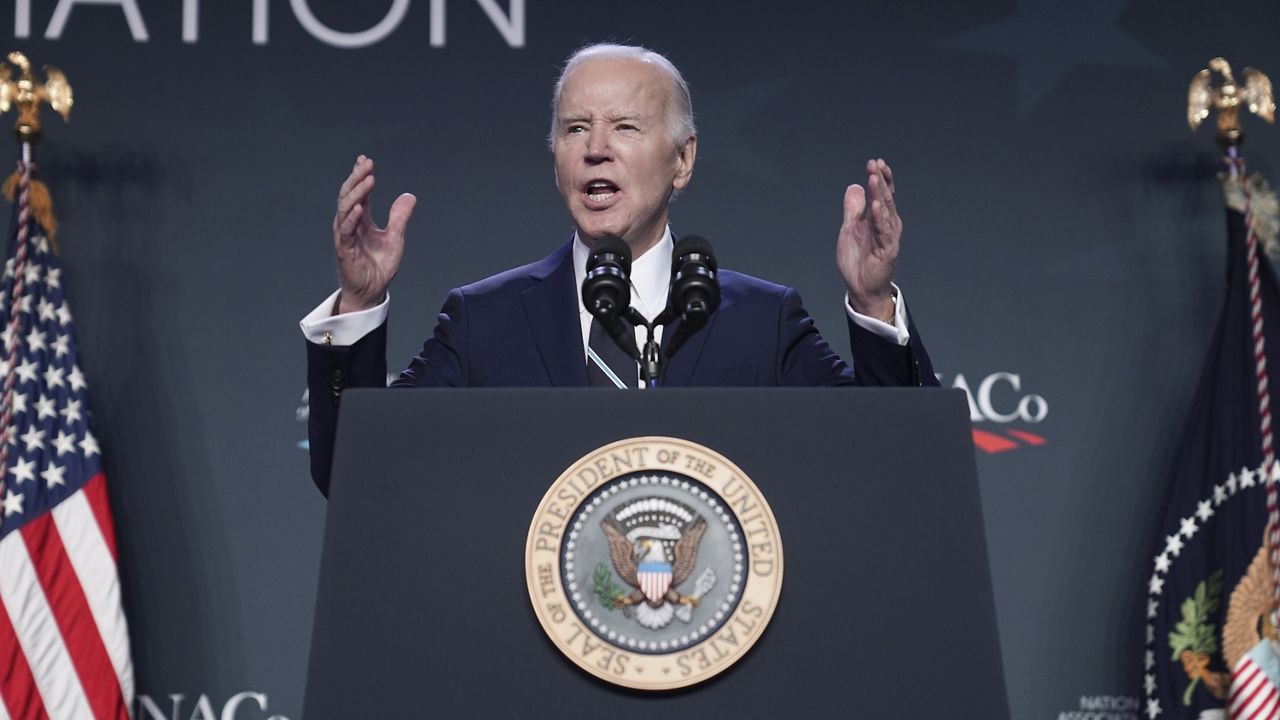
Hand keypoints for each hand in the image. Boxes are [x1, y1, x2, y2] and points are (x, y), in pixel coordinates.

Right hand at [333, 155, 416, 313]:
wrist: (372, 290)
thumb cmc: (379, 265)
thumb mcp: (395, 237)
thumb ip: (399, 217)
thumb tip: (409, 196)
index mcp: (361, 219)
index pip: (359, 192)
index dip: (361, 176)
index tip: (366, 160)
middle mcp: (350, 224)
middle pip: (349, 195)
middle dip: (357, 178)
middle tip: (366, 163)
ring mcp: (345, 236)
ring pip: (345, 209)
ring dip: (357, 193)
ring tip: (368, 179)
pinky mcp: (344, 249)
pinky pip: (345, 231)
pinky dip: (351, 218)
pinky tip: (359, 207)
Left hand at [836, 158, 899, 322]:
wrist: (861, 287)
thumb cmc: (858, 260)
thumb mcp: (850, 229)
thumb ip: (853, 208)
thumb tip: (855, 186)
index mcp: (879, 219)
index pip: (882, 194)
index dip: (880, 178)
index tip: (875, 163)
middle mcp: (887, 225)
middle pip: (885, 198)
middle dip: (880, 180)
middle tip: (875, 164)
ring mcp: (888, 237)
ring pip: (885, 211)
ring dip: (880, 194)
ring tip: (874, 178)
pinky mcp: (886, 250)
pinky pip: (883, 231)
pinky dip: (880, 218)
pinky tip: (876, 205)